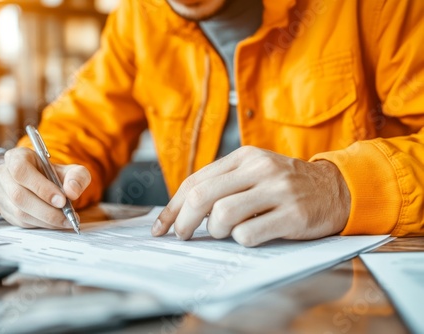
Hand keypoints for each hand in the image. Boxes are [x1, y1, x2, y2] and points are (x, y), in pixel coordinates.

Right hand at [0, 147, 90, 228]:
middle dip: (46, 209)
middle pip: (19, 195)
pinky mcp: (4, 209)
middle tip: (67, 216)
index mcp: (17, 157)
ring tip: (65, 220)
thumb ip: (78, 177)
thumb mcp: (74, 171)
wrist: (50, 185)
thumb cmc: (59, 175)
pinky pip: (20, 222)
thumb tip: (71, 191)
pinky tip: (54, 222)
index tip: (62, 200)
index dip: (41, 187)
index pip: (21, 170)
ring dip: (45, 220)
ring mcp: (1, 193)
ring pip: (19, 212)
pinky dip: (40, 224)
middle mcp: (3, 173)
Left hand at [151, 146, 350, 246]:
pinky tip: (251, 235)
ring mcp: (277, 191)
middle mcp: (259, 169)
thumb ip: (223, 183)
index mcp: (244, 156)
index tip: (162, 227)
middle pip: (202, 196)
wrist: (336, 188)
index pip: (195, 180)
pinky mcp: (292, 215)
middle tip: (183, 235)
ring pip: (222, 215)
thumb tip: (182, 209)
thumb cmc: (286, 184)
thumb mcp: (255, 171)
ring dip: (216, 230)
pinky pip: (249, 234)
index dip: (173, 207)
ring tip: (226, 231)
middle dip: (184, 221)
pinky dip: (242, 240)